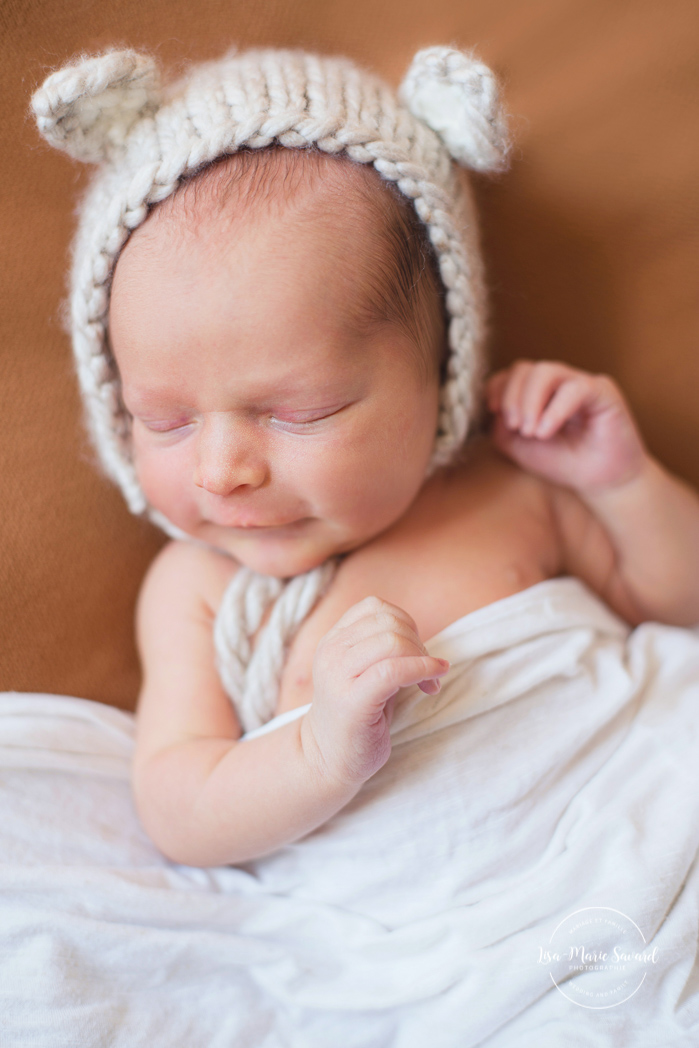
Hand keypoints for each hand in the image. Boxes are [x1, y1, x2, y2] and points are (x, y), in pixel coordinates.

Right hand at [302, 597, 449, 788]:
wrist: (327, 761)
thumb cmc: (356, 717)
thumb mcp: (364, 672)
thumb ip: (383, 648)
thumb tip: (419, 636)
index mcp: (333, 640)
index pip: (375, 607)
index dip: (406, 623)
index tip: (417, 652)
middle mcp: (330, 652)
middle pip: (389, 623)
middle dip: (418, 643)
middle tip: (429, 671)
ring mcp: (337, 676)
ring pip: (392, 642)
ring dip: (423, 658)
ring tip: (429, 683)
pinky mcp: (351, 701)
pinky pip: (394, 670)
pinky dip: (422, 670)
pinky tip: (432, 684)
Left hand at [486, 360, 648, 493]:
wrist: (599, 481)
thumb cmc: (561, 462)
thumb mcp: (519, 447)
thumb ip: (501, 425)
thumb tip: (496, 406)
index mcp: (538, 390)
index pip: (512, 373)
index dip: (498, 387)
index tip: (493, 411)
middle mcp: (558, 381)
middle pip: (525, 368)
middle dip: (512, 396)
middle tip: (515, 428)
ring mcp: (580, 382)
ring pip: (546, 370)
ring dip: (530, 401)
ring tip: (530, 432)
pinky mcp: (603, 391)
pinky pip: (575, 387)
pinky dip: (555, 409)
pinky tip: (546, 431)